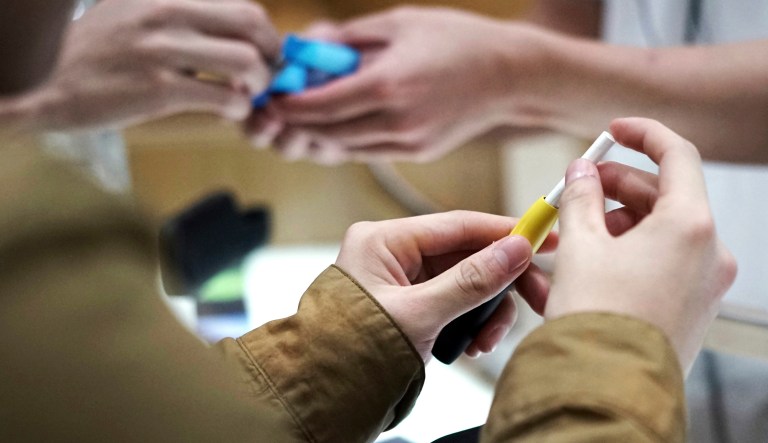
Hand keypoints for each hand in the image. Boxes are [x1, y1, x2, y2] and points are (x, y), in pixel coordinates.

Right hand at [19, 0, 279, 130]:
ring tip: (243, 97)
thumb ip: (182, 16)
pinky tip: (223, 112)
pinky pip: (223, 98)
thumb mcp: (137, 14)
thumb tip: (233, 29)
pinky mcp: (157, 90)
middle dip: (272, 59)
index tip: (266, 56)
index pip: (244, 8)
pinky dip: (235, 109)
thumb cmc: (100, 53)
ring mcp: (162, 51)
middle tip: (265, 79)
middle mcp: (167, 14)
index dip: (267, 37)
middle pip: (253, 26)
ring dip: (257, 86)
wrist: (47, 84)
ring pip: (246, 63)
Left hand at [249, 7, 546, 162]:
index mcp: (389, 84)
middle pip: (324, 134)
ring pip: (341, 148)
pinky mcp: (415, 153)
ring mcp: (406, 143)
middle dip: (292, 123)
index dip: (286, 104)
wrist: (511, 76)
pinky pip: (365, 151)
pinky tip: (335, 122)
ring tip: (300, 115)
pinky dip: (343, 139)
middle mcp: (395, 121)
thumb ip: (349, 38)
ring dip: (315, 135)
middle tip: (274, 109)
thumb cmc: (457, 39)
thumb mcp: (399, 23)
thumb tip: (306, 47)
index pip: (318, 106)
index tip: (269, 95)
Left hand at [334, 210, 556, 361]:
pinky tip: (471, 346)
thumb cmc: (352, 351)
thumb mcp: (419, 315)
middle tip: (538, 298)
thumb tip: (516, 250)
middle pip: (466, 255)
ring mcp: (402, 282)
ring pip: (465, 282)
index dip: (505, 230)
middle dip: (501, 282)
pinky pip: (454, 304)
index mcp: (383, 241)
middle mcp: (392, 255)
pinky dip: (470, 323)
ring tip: (486, 340)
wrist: (324, 396)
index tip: (544, 234)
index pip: (458, 225)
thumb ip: (471, 282)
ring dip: (486, 310)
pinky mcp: (411, 306)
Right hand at [545, 118, 736, 371]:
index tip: (614, 131)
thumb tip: (580, 174)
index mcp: (690, 226)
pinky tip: (583, 263)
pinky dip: (623, 255)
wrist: (605, 388)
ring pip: (658, 232)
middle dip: (615, 188)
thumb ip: (580, 197)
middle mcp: (709, 252)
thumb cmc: (598, 320)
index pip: (677, 155)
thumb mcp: (579, 245)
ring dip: (614, 225)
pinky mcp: (688, 307)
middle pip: (663, 196)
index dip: (642, 135)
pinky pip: (657, 265)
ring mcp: (703, 283)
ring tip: (569, 235)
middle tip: (576, 188)